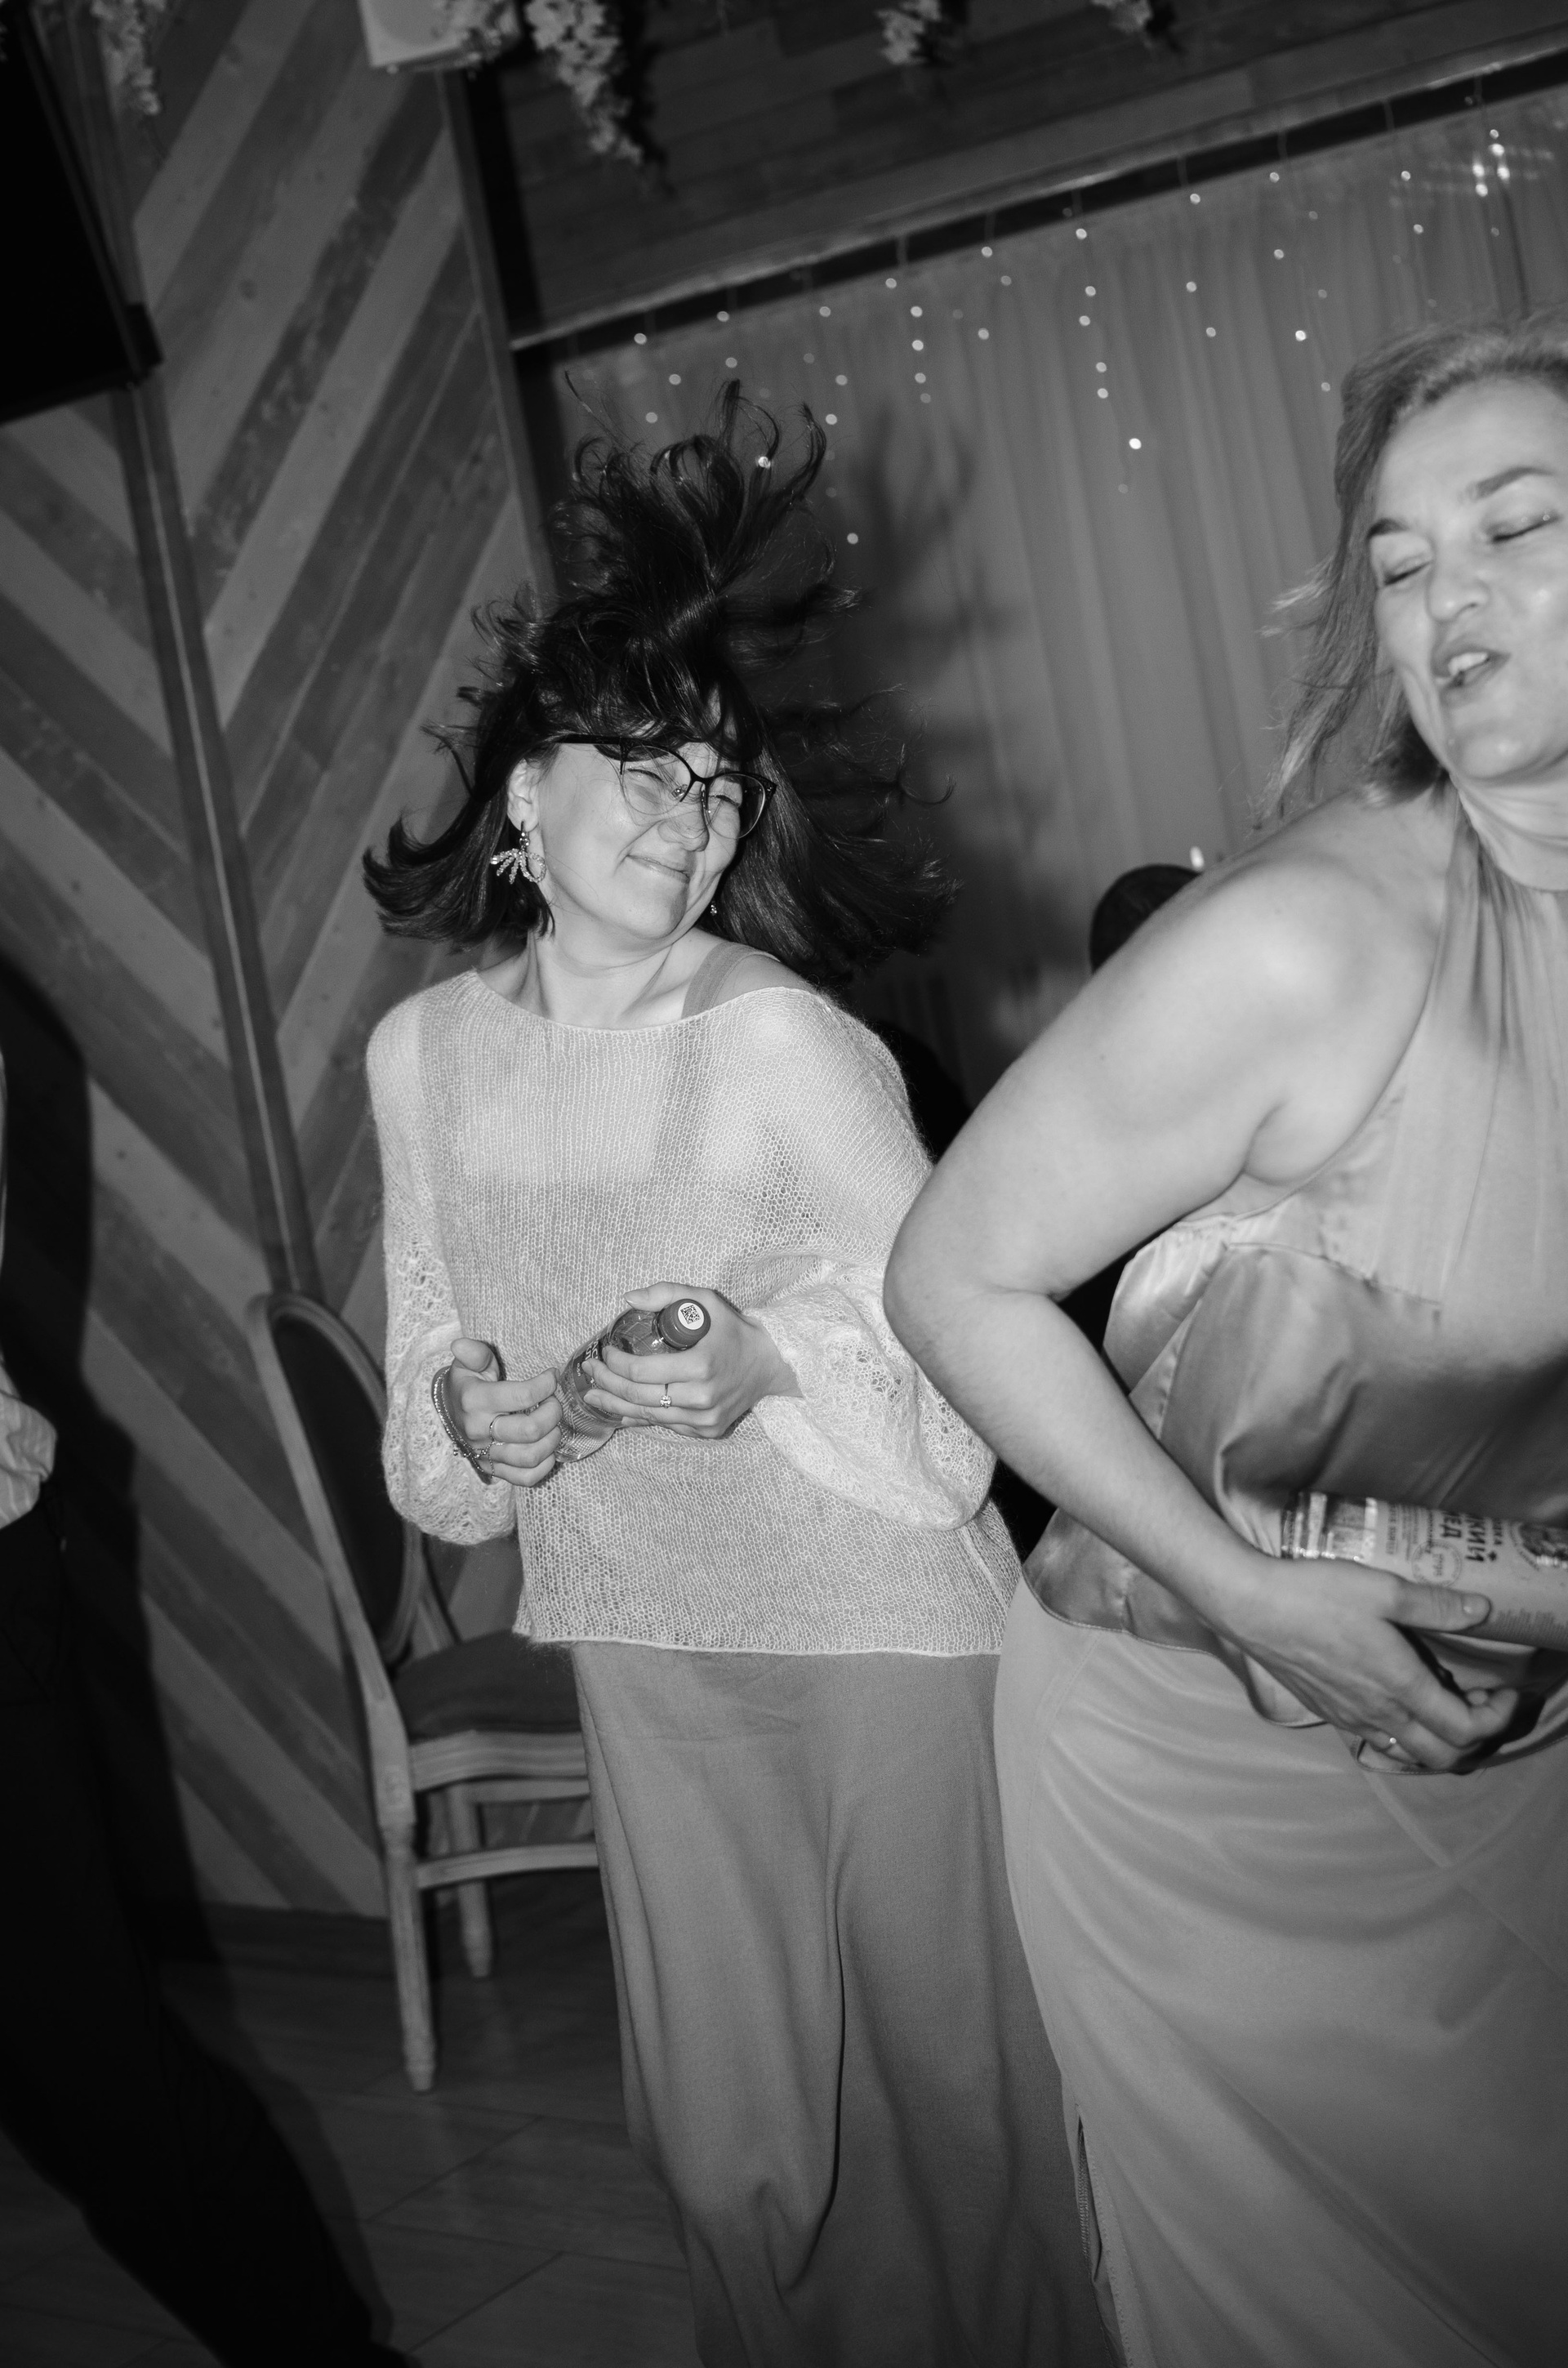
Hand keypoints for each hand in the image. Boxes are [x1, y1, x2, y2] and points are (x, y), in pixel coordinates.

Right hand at [444, 1336, 559, 1487]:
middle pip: (531, 1430)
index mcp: (475, 1401)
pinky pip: (525, 1478)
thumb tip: (460, 1343)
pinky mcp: (493, 1469)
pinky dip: (544, 1466)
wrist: (450, 1415)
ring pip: (530, 1456)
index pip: (521, 1396)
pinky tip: (548, 1449)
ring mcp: (487, 1453)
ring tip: (554, 1425)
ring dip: (552, 1439)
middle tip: (554, 1402)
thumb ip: (473, 1353)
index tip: (551, 1376)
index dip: (545, 1385)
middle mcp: (480, 1431)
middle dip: (553, 1413)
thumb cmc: (466, 1385)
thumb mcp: (467, 1365)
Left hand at [583, 1285, 797, 1441]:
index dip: (615, 1364)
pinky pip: (666, 1426)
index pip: (641, 1372)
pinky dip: (640, 1418)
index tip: (604, 1350)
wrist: (769, 1364)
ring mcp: (705, 1419)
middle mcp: (702, 1398)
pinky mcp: (707, 1430)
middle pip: (639, 1397)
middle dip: (607, 1384)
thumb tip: (627, 1299)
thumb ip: (667, 1293)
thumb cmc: (733, 1330)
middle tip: (591, 1371)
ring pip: (649, 1416)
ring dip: (616, 1405)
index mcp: (700, 1366)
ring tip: (594, 1395)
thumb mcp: (706, 1301)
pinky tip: (621, 1410)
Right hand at [1213, 1551, 1518, 1770]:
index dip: (1497, 1717)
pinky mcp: (1327, 1712)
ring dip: (1438, 1738)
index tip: (1504, 1690)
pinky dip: (1404, 1731)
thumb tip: (1481, 1610)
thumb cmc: (1316, 1594)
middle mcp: (1379, 1714)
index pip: (1466, 1730)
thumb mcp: (1383, 1589)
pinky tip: (1396, 1695)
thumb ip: (1435, 1604)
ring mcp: (1350, 1718)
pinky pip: (1378, 1739)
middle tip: (1480, 1701)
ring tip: (1442, 1700)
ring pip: (1409, 1752)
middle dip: (1475, 1738)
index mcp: (1400, 1687)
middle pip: (1443, 1757)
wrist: (1251, 1607)